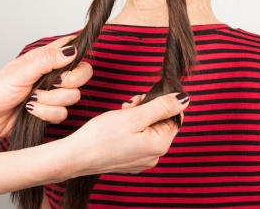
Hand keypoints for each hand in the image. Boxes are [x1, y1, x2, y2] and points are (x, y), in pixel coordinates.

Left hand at [0, 36, 92, 139]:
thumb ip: (48, 60)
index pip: (73, 48)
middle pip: (83, 74)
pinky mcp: (49, 112)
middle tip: (51, 83)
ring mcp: (52, 94)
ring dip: (51, 100)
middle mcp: (53, 75)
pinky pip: (62, 114)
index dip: (78, 52)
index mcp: (46, 59)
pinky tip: (31, 110)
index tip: (68, 62)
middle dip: (69, 82)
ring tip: (32, 99)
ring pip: (73, 96)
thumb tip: (71, 51)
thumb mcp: (21, 71)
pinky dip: (46, 113)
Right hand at [59, 92, 189, 177]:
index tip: (143, 100)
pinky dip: (131, 128)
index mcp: (160, 145)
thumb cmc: (101, 137)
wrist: (75, 157)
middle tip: (129, 106)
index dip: (161, 103)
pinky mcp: (131, 160)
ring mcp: (143, 160)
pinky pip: (139, 139)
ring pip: (149, 129)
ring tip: (122, 114)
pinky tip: (118, 125)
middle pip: (162, 122)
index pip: (175, 117)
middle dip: (147, 109)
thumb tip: (185, 99)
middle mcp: (155, 156)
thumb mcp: (135, 115)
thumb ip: (162, 106)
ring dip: (138, 116)